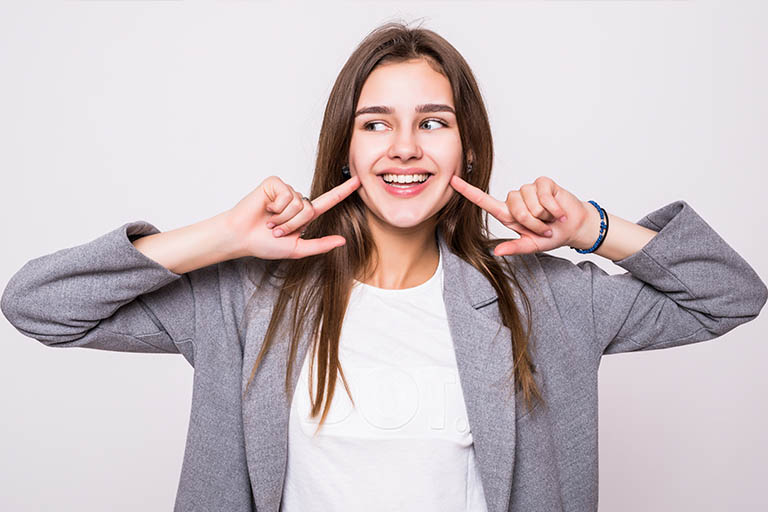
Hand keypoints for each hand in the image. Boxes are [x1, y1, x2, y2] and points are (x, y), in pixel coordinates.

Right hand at [226, 175, 360, 259]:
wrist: (241, 237)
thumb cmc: (264, 243)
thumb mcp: (296, 249)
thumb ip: (320, 245)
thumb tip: (343, 240)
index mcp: (304, 215)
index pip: (329, 201)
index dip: (344, 192)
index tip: (359, 181)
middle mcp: (296, 200)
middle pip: (310, 209)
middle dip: (293, 224)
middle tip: (276, 230)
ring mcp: (285, 191)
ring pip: (298, 203)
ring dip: (283, 217)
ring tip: (269, 221)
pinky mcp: (274, 184)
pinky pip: (286, 195)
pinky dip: (276, 207)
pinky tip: (265, 209)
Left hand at [449, 174, 595, 255]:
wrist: (574, 226)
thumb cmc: (551, 235)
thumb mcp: (532, 246)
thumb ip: (515, 247)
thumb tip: (496, 252)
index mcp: (507, 214)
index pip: (484, 201)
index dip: (468, 191)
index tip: (453, 181)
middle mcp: (516, 199)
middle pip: (515, 208)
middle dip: (532, 222)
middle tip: (543, 228)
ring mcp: (529, 189)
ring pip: (530, 202)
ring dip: (544, 215)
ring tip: (550, 219)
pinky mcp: (543, 183)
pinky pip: (543, 195)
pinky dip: (553, 208)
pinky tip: (558, 212)